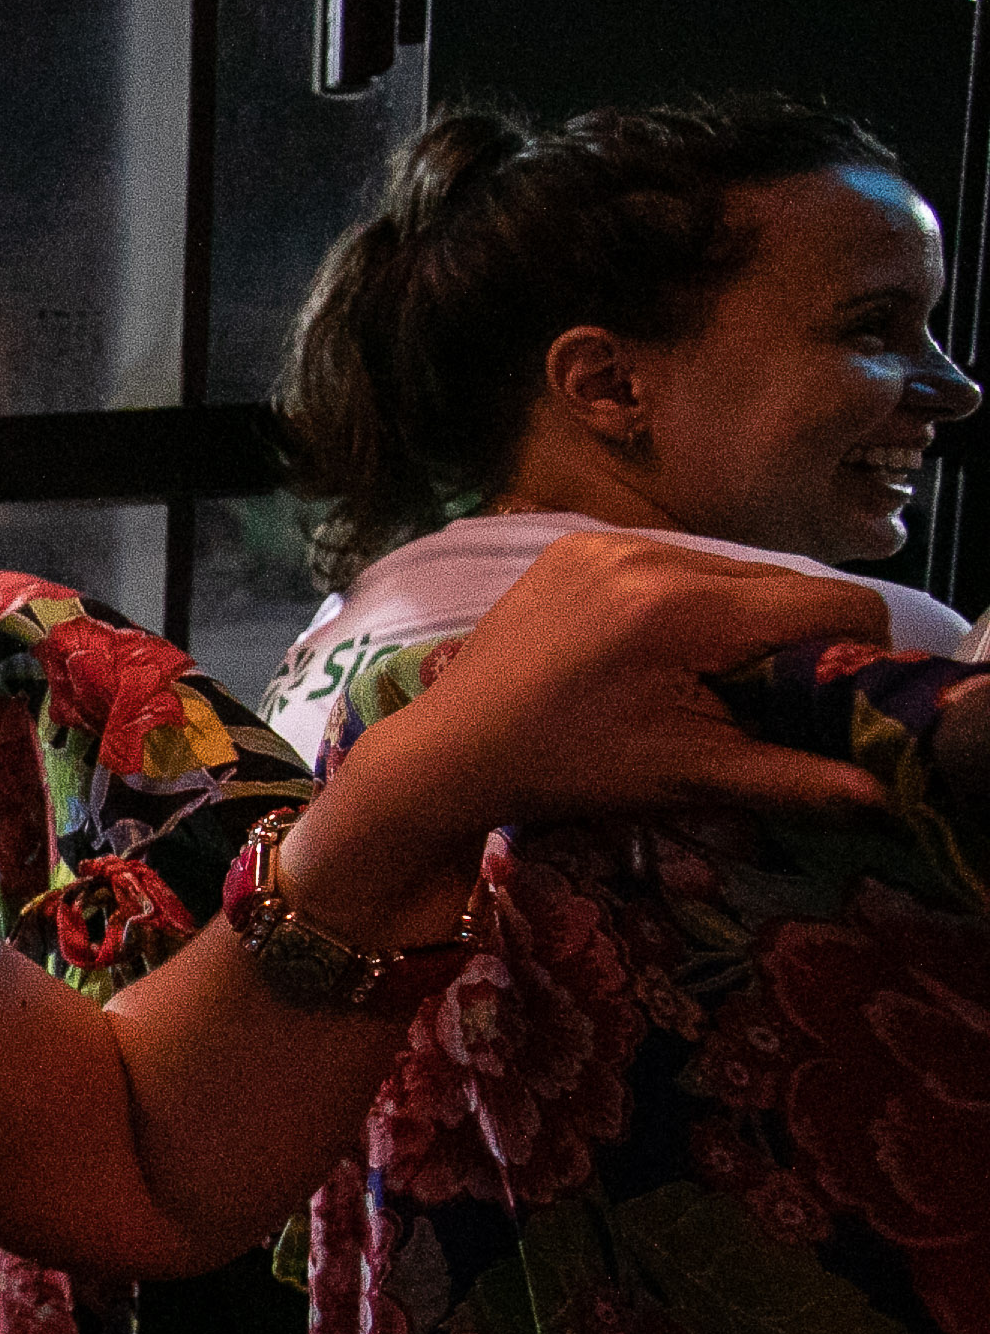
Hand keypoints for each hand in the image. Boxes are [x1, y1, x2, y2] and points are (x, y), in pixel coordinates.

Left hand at [314, 534, 888, 918]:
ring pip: (731, 569)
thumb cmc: (565, 768)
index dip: (859, 651)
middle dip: (797, 639)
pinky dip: (688, 600)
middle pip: (784, 583)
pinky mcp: (576, 543)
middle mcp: (649, 555)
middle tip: (771, 697)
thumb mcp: (686, 774)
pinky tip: (659, 650)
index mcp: (684, 608)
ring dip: (742, 617)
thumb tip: (885, 792)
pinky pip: (672, 560)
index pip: (830, 605)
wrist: (448, 752)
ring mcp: (607, 541)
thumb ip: (793, 776)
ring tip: (709, 678)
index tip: (838, 696)